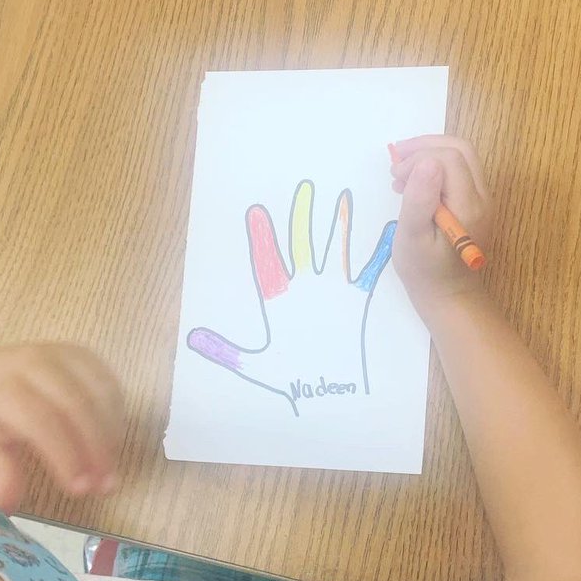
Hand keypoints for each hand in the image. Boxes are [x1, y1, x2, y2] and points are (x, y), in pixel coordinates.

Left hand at [0, 344, 124, 512]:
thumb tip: (4, 509)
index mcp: (0, 390)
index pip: (41, 421)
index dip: (65, 456)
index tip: (80, 490)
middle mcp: (32, 364)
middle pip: (77, 405)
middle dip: (97, 448)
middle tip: (106, 486)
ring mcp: (59, 354)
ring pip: (99, 391)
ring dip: (112, 434)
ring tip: (110, 470)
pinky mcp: (79, 353)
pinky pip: (108, 381)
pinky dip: (116, 414)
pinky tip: (111, 441)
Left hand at [186, 180, 395, 415]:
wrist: (324, 393)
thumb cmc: (290, 379)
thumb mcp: (252, 366)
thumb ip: (225, 352)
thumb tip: (192, 340)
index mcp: (280, 300)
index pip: (268, 262)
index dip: (262, 238)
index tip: (254, 213)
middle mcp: (306, 289)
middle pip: (303, 245)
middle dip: (303, 217)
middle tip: (304, 188)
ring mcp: (332, 292)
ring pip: (335, 250)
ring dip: (339, 226)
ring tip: (343, 197)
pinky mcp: (356, 301)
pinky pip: (369, 272)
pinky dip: (378, 253)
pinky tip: (388, 231)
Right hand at [389, 135, 492, 314]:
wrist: (450, 297)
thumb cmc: (425, 272)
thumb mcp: (412, 237)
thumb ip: (420, 198)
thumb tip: (426, 162)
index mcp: (468, 205)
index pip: (449, 158)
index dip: (419, 158)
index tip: (395, 176)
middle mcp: (483, 197)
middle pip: (460, 150)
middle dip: (426, 147)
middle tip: (396, 161)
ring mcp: (483, 201)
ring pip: (461, 158)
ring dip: (430, 156)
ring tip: (400, 174)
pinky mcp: (476, 205)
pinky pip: (459, 173)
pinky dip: (436, 169)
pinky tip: (414, 184)